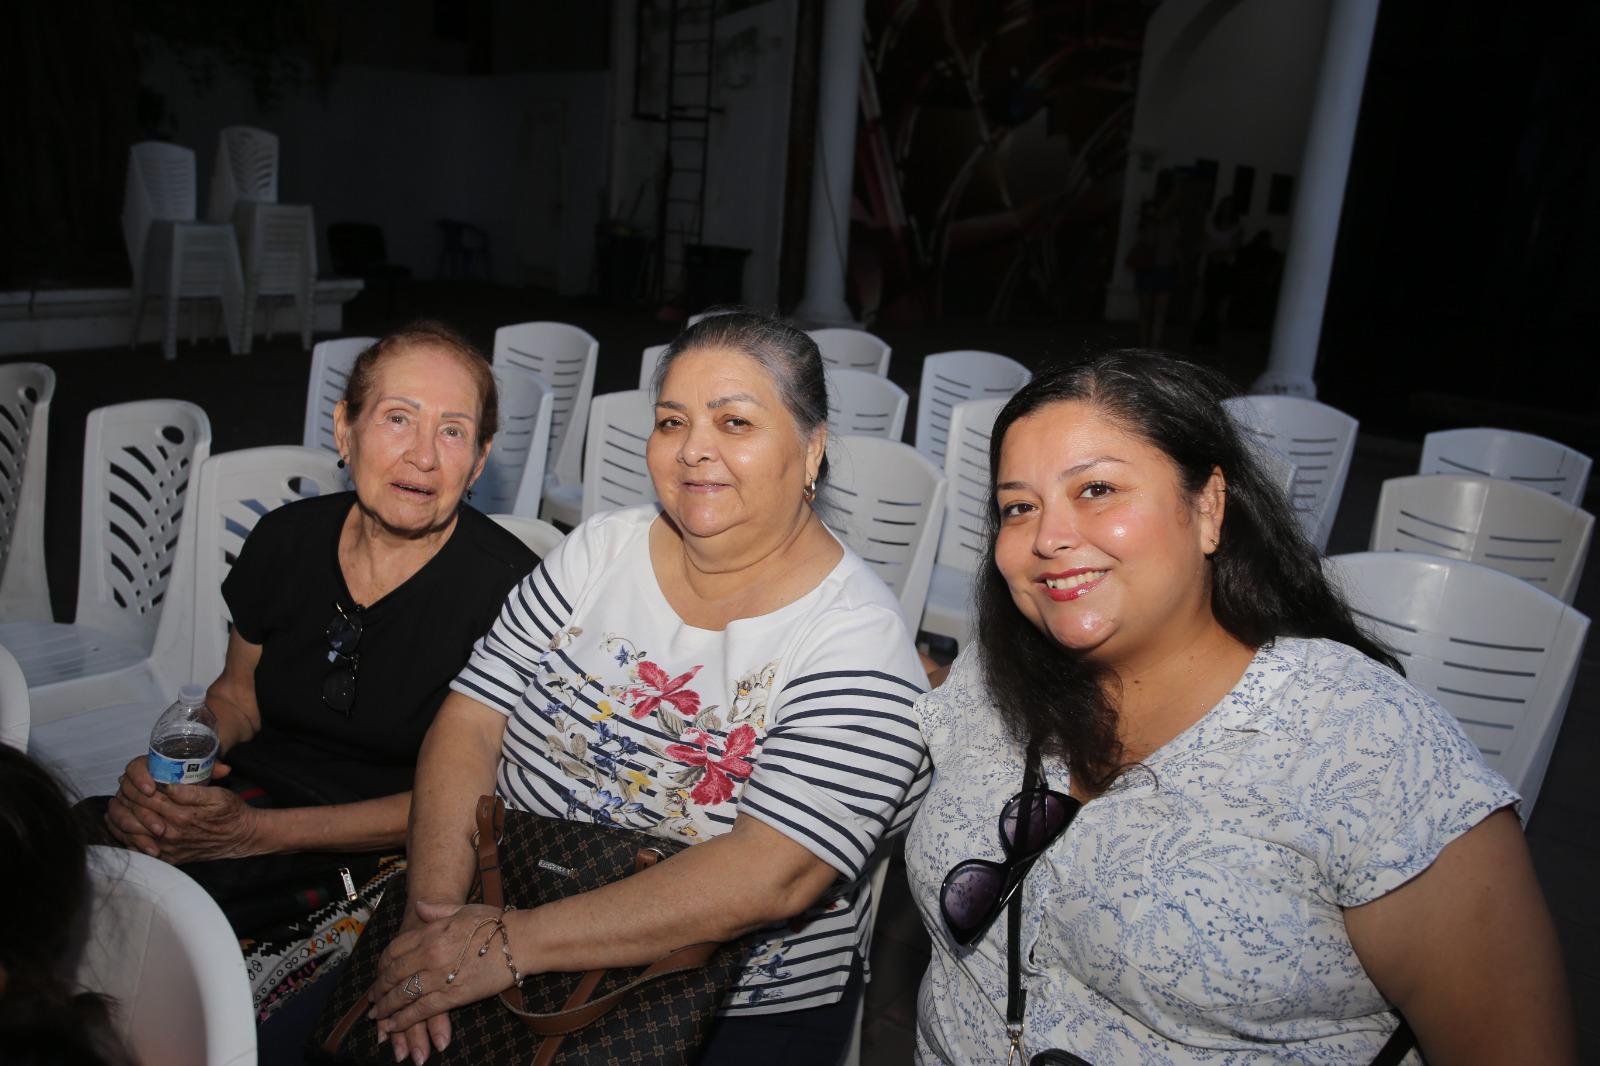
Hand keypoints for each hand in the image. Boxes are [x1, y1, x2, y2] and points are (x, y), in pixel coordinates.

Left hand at [106, 761, 258, 864]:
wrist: (240, 838)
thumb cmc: (230, 812)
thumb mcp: (218, 795)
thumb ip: (191, 791)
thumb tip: (167, 784)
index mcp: (180, 814)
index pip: (147, 797)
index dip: (135, 785)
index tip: (129, 778)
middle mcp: (170, 833)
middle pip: (135, 814)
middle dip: (124, 800)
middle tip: (120, 789)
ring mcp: (168, 848)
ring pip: (131, 834)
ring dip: (119, 820)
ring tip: (114, 807)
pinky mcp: (168, 858)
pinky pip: (139, 851)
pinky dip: (126, 840)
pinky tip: (122, 830)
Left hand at [369, 900, 519, 1060]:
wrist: (520, 941)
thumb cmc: (496, 923)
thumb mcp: (464, 910)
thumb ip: (438, 910)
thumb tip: (420, 906)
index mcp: (431, 932)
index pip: (394, 950)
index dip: (382, 964)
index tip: (379, 972)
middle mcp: (429, 954)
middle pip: (393, 974)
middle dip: (379, 989)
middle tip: (372, 999)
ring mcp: (438, 976)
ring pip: (402, 994)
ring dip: (386, 1007)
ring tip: (377, 1016)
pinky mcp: (452, 996)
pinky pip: (419, 1010)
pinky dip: (402, 1019)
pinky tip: (393, 1025)